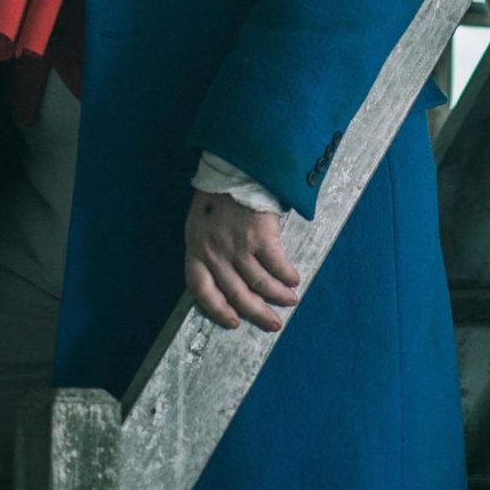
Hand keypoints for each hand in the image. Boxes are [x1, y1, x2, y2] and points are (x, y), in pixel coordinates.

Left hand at [184, 190, 299, 333]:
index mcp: (195, 249)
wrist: (234, 166)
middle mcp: (215, 253)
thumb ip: (207, 248)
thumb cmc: (216, 194)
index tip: (234, 322)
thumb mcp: (199, 223)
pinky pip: (276, 264)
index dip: (218, 310)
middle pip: (236, 293)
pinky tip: (294, 278)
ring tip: (289, 300)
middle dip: (257, 312)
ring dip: (277, 295)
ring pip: (259, 283)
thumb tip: (226, 275)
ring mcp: (238, 246)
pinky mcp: (260, 236)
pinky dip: (286, 275)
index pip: (202, 290)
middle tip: (272, 323)